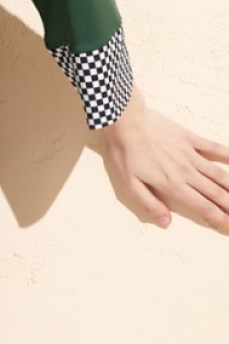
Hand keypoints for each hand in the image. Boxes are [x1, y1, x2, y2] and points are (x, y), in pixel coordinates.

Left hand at [92, 87, 228, 232]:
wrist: (126, 120)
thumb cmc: (124, 152)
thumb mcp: (129, 184)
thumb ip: (150, 204)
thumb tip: (166, 222)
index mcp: (172, 185)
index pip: (203, 207)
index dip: (219, 219)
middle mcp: (186, 172)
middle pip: (215, 193)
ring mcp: (190, 154)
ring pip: (218, 174)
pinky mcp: (188, 137)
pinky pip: (213, 147)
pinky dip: (227, 154)